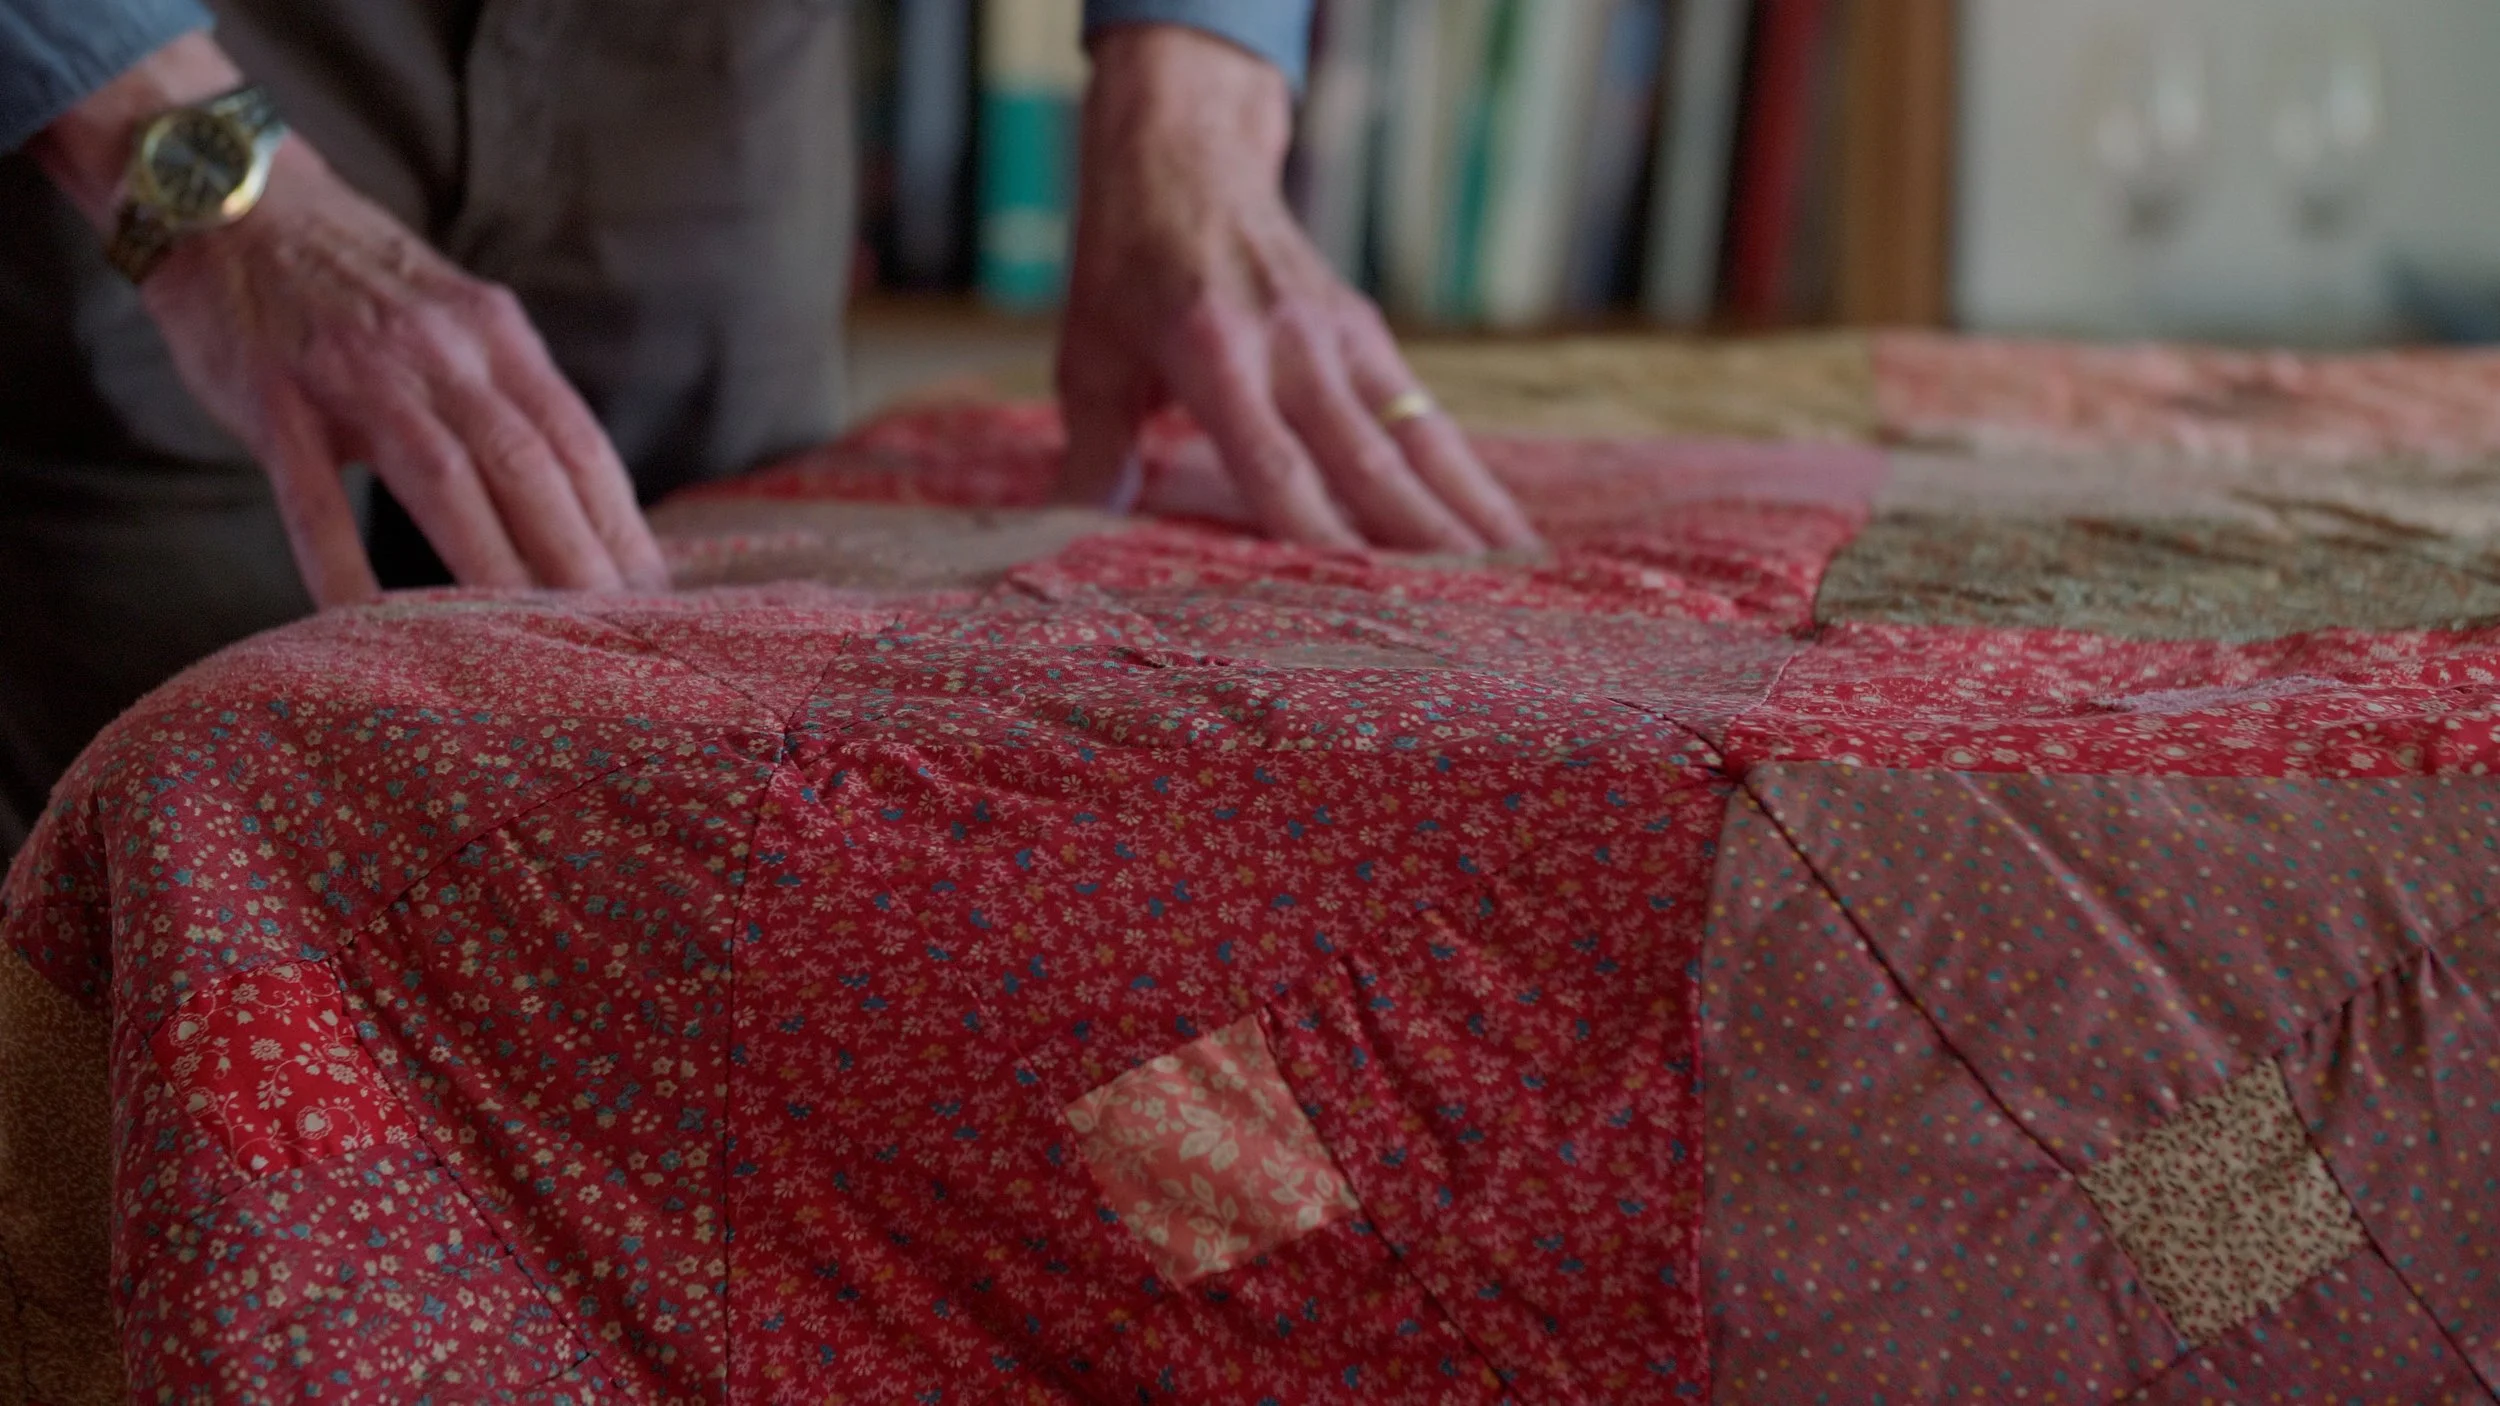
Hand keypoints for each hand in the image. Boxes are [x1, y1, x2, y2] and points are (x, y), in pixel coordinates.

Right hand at [31, 34, 666, 606]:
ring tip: (531, 639)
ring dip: (494, 566)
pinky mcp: (273, 396)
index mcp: (495, 334)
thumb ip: (508, 398)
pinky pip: (311, 495)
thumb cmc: (357, 286)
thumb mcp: (455, 321)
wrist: (231, 200)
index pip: (578, 440)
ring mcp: (356, 372)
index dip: (620, 520)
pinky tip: (367, 622)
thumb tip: (576, 497)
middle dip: (580, 557)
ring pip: (445, 479)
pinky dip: (341, 562)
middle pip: (530, 466)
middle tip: (617, 634)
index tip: (655, 590)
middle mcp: (440, 351)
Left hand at [1056, 24, 1536, 553]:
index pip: (1278, 466)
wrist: (1188, 150)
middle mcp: (1293, 344)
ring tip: (1521, 575)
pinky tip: (1501, 526)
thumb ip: (1095, 452)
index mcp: (1216, 351)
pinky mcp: (1368, 332)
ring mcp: (1341, 335)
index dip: (1319, 537)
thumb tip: (1072, 538)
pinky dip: (1464, 473)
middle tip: (1472, 611)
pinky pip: (1424, 414)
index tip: (1357, 603)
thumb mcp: (1090, 350)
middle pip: (1368, 460)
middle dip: (1422, 540)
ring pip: (1418, 437)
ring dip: (1469, 509)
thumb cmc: (1129, 261)